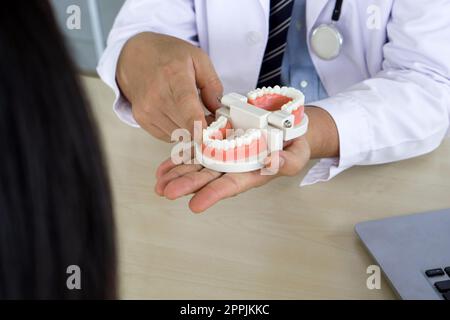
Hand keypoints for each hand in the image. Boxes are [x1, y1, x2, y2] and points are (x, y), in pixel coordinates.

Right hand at [117, 32, 222, 140]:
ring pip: (179, 135)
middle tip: (210, 118)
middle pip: (187, 129)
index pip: (188, 112)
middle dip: (204, 129)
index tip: (212, 136)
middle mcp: (157, 96)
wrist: (135, 56)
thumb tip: (218, 110)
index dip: (201, 129)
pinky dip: (177, 130)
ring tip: (192, 111)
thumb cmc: (167, 56)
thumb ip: (212, 85)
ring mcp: (147, 110)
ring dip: (190, 130)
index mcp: (174, 77)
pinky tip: (177, 113)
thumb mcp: (198, 59)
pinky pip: (167, 136)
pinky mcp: (142, 119)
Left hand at [154, 137, 310, 212]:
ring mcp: (224, 155)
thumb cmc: (293, 146)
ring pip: (197, 166)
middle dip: (186, 185)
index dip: (213, 195)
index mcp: (251, 174)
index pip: (230, 186)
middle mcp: (234, 167)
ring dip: (178, 174)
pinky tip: (164, 167)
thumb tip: (274, 161)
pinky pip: (196, 150)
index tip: (195, 205)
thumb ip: (289, 161)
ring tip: (159, 182)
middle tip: (166, 192)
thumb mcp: (298, 154)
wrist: (286, 129)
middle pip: (207, 178)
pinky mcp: (218, 142)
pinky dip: (180, 158)